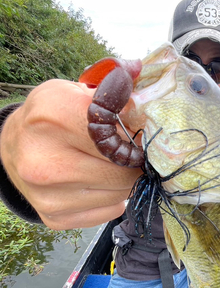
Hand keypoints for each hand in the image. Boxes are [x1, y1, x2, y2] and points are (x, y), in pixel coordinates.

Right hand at [0, 79, 141, 229]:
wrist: (13, 148)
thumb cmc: (48, 118)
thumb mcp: (72, 91)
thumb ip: (110, 85)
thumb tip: (139, 70)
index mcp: (51, 116)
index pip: (119, 134)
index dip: (136, 135)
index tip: (138, 133)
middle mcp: (45, 161)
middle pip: (123, 170)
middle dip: (134, 161)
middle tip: (129, 152)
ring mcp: (49, 195)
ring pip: (119, 193)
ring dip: (124, 180)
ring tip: (110, 165)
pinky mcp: (55, 217)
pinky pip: (108, 211)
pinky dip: (113, 198)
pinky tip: (100, 183)